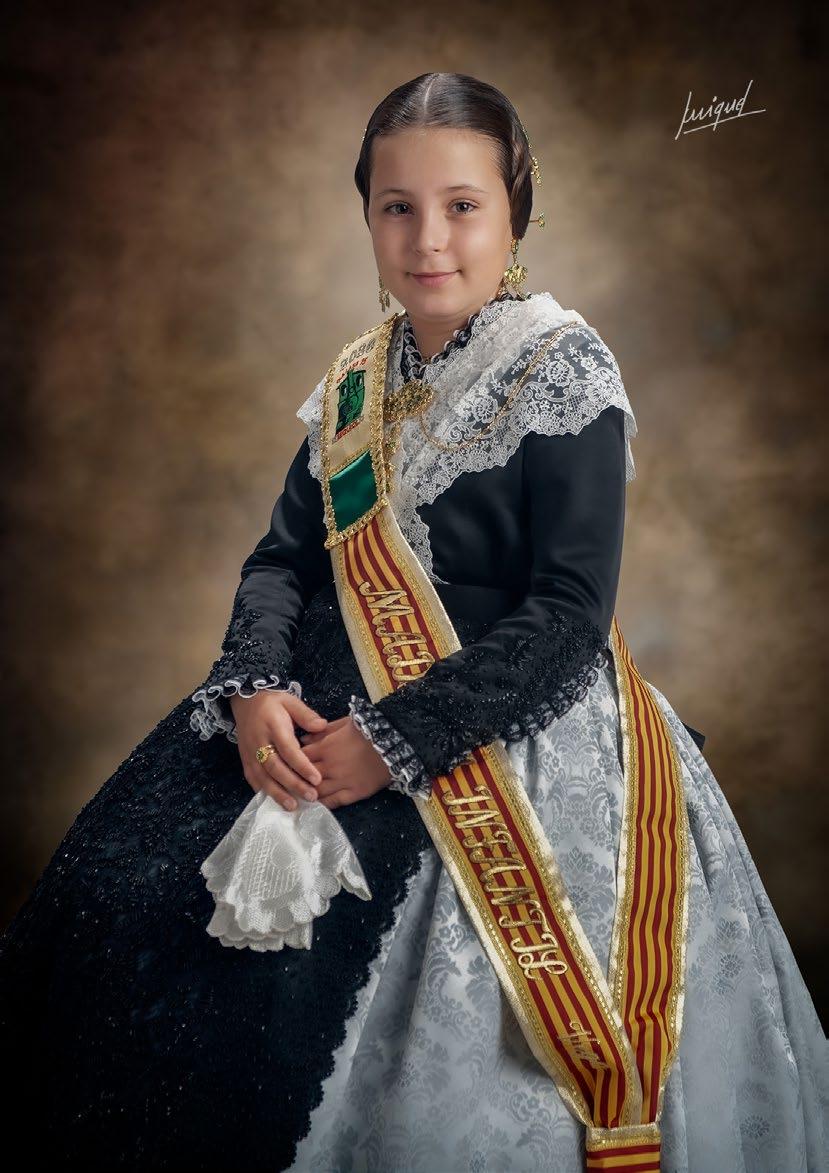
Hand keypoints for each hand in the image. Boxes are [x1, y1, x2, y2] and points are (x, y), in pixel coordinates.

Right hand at [230, 689, 327, 810]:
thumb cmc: (273, 703)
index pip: (288, 750)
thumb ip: (306, 715)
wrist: (245, 701)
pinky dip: (263, 791)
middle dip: (293, 784)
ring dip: (277, 793)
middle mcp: (259, 742)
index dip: (302, 766)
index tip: (317, 779)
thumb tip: (322, 726)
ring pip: (262, 777)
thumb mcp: (291, 701)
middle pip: (275, 767)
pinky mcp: (245, 759)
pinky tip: (275, 801)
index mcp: (273, 726)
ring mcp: (249, 752)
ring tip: (293, 806)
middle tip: (311, 797)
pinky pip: (253, 778)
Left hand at [298, 715, 391, 809]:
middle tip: (290, 782)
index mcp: (326, 747)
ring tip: (300, 795)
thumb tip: (303, 738)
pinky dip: (322, 804)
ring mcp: (342, 781)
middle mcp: (330, 767)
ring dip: (307, 794)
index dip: (292, 761)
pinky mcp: (354, 793)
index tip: (289, 763)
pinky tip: (316, 805)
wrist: (396, 744)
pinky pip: (333, 802)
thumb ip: (322, 731)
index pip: (300, 757)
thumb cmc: (369, 730)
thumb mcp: (345, 723)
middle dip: (296, 779)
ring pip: (316, 792)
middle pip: (304, 776)